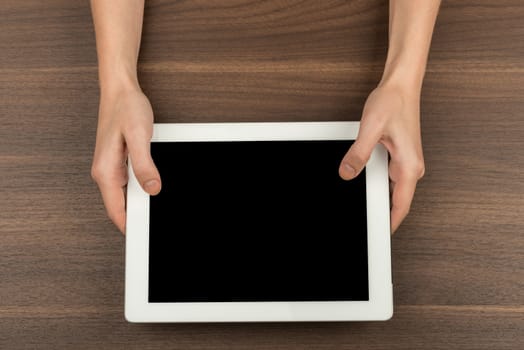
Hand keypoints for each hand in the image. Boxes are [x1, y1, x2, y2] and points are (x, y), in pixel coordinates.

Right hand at [91, 88, 160, 233]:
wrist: (120, 90)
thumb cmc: (126, 109)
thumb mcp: (139, 137)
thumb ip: (144, 166)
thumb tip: (152, 190)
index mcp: (106, 171)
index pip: (116, 210)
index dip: (129, 227)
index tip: (142, 238)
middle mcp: (105, 172)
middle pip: (120, 205)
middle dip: (137, 216)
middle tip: (158, 223)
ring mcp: (111, 167)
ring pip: (125, 195)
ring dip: (140, 201)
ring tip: (158, 206)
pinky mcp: (118, 161)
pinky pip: (129, 183)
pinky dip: (141, 188)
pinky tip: (153, 185)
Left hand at [339, 84, 424, 232]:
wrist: (401, 86)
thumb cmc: (393, 102)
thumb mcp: (371, 129)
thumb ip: (359, 154)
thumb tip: (347, 174)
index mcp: (409, 166)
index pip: (401, 206)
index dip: (390, 225)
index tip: (380, 238)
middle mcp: (411, 167)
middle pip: (396, 201)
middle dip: (381, 214)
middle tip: (362, 223)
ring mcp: (406, 162)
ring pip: (392, 190)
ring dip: (378, 198)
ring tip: (359, 204)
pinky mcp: (400, 157)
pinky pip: (389, 179)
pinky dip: (377, 184)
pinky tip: (363, 182)